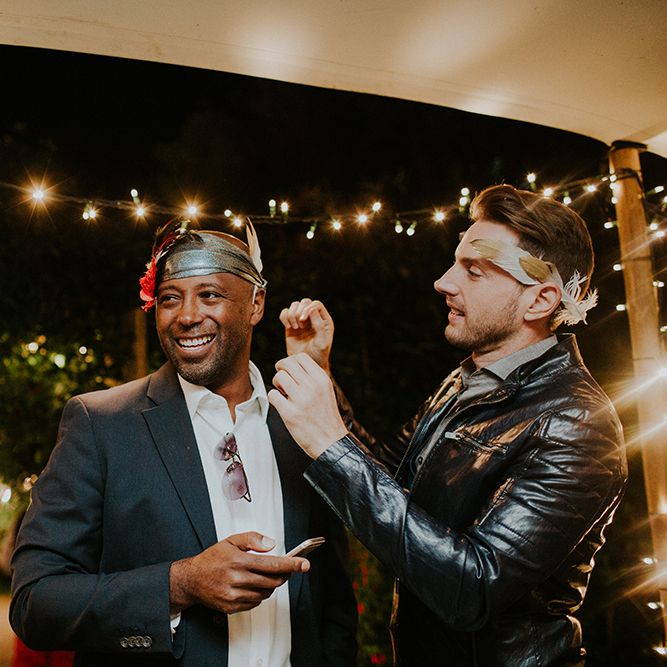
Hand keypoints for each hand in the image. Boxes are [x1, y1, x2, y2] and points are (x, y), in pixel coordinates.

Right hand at [169, 531, 308, 614]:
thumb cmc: (212, 559)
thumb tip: (271, 544)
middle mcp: (237, 579)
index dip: (291, 564)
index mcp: (239, 561)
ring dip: (271, 584)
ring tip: (263, 575)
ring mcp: (235, 595)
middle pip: (273, 580)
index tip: (304, 564)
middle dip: (284, 574)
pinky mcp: (232, 607)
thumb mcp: (231, 541)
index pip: (272, 564)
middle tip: (286, 568)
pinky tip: (252, 585)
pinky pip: (255, 602)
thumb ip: (253, 539)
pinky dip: (259, 594)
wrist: (191, 580)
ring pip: (266, 592)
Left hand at [268, 353, 347, 458]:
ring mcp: (301, 400)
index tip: (288, 370)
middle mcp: (312, 387)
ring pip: (279, 377)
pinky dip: (274, 398)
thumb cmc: (326, 417)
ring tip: (283, 394)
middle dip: (280, 370)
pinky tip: (281, 405)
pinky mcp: (290, 413)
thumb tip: (291, 367)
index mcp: (322, 379)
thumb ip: (312, 378)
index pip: (300, 357)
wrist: (330, 442)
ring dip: (277, 384)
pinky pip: (272, 395)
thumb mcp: (326, 391)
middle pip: (287, 364)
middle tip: (282, 381)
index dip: (290, 361)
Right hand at [279, 299, 333, 372]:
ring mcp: (302, 320)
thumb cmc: (317, 355)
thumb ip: (319, 326)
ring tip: (294, 328)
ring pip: (294, 305)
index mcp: (324, 320)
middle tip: (299, 326)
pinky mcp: (291, 324)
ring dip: (291, 315)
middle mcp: (313, 318)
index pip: (315, 304)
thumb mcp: (322, 342)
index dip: (308, 309)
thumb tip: (311, 309)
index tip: (303, 321)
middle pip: (305, 302)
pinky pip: (285, 312)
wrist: (306, 365)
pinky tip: (288, 327)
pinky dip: (284, 317)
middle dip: (299, 312)